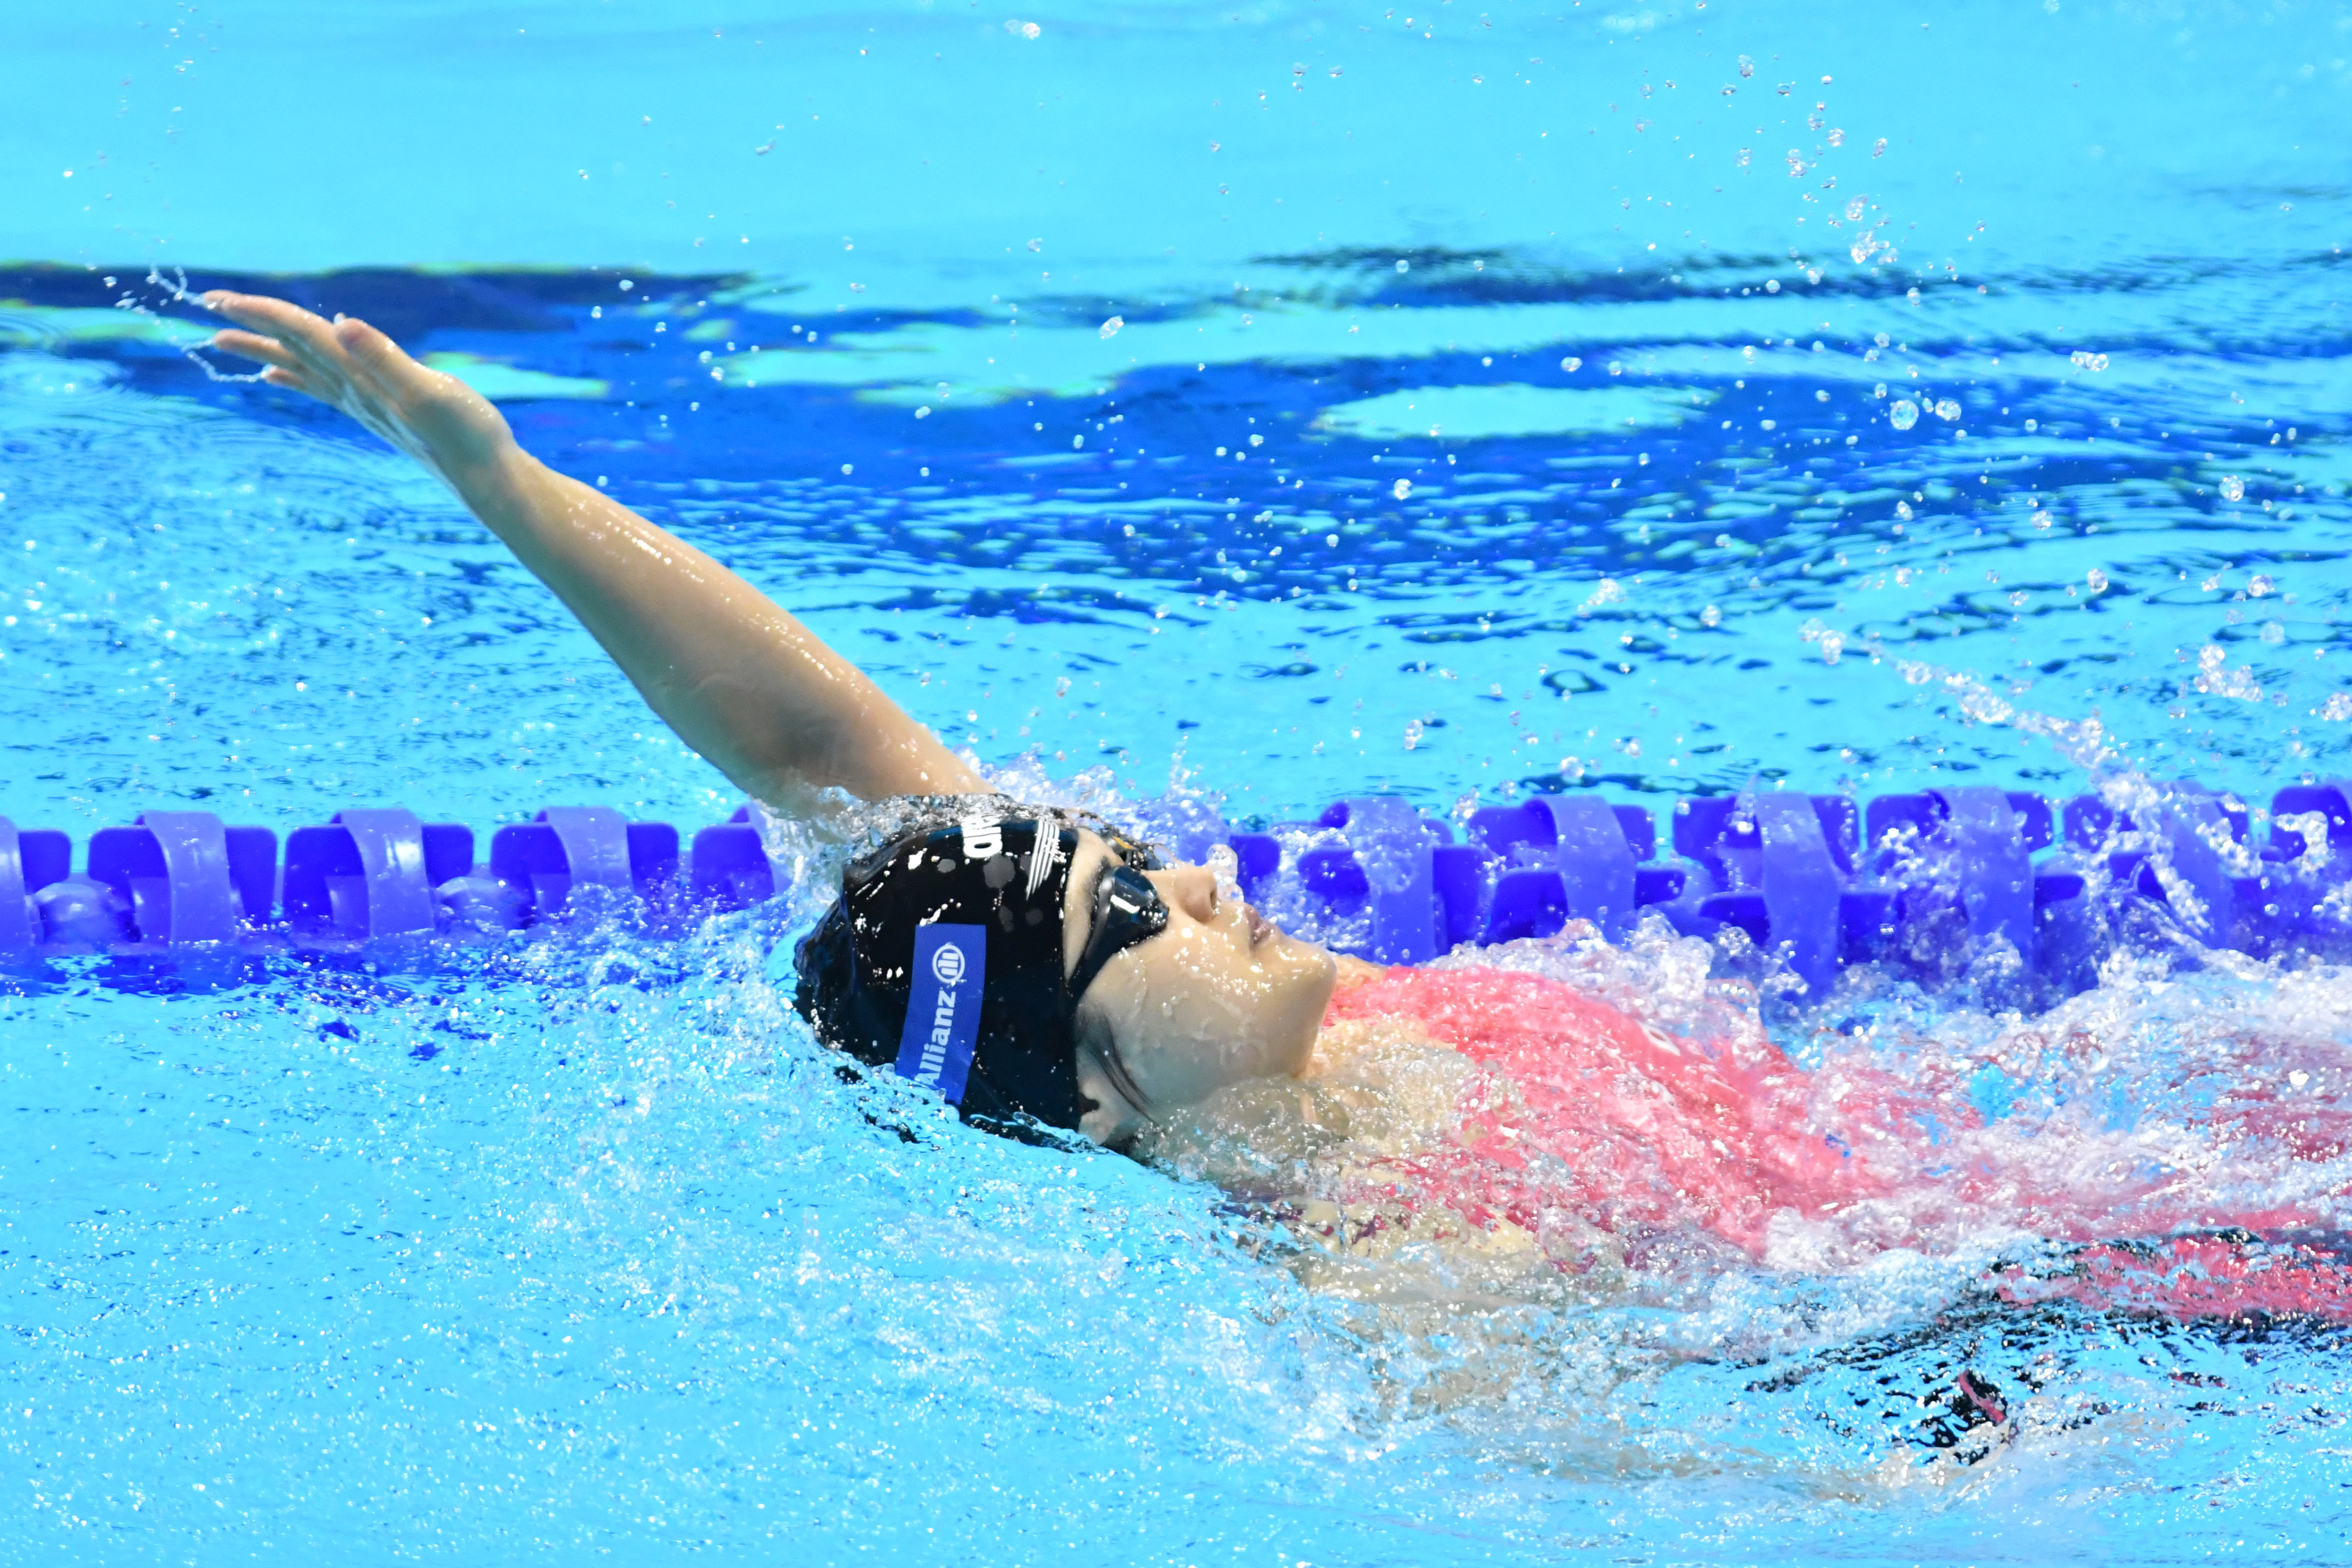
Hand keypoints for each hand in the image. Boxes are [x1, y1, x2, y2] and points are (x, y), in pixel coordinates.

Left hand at [205, 291, 516, 484]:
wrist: (484, 477)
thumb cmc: (464, 434)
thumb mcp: (428, 390)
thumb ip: (385, 357)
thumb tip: (341, 323)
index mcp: (359, 376)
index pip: (301, 334)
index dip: (261, 313)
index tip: (219, 299)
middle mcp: (352, 389)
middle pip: (290, 349)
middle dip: (250, 327)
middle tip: (209, 306)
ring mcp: (362, 401)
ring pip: (300, 367)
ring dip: (263, 350)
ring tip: (225, 340)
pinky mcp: (376, 409)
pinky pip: (321, 386)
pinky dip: (295, 375)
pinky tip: (280, 373)